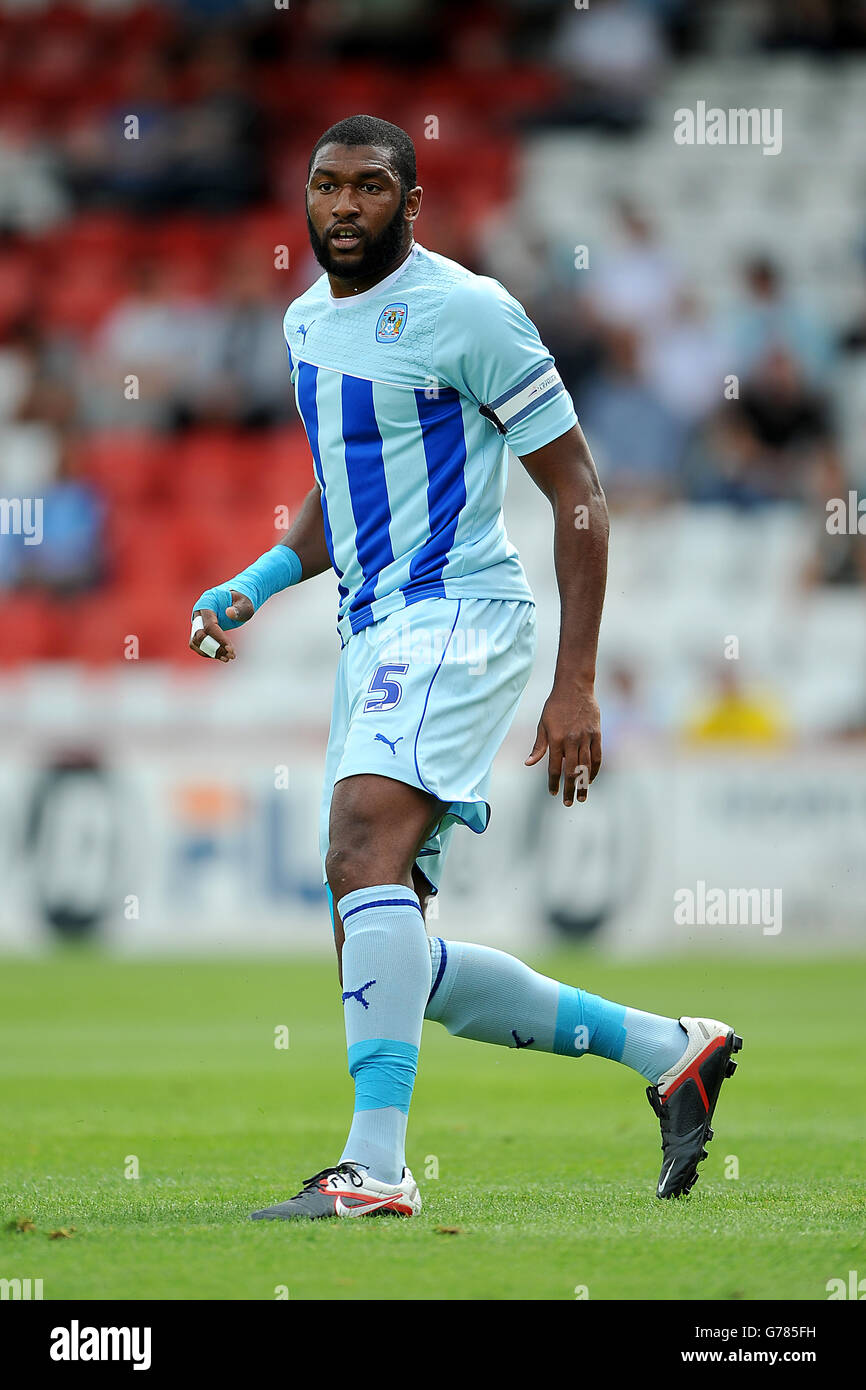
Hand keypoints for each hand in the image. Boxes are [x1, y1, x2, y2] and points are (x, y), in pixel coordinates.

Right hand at [189, 590, 254, 662]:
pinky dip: (209, 652)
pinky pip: (198, 644)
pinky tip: (223, 656)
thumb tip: (229, 613)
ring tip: (228, 658)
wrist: (236, 600)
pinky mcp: (199, 630)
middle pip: (199, 635)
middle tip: (231, 655)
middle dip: (214, 648)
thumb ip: (240, 608)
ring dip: (210, 653)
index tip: (231, 649)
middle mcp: (198, 613)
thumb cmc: (242, 600)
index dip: (219, 639)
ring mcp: (197, 622)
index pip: (209, 625)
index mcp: (207, 602)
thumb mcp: (245, 603)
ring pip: (195, 642)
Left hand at [525, 685, 601, 804]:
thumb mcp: (542, 725)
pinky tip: (591, 779)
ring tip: (582, 797)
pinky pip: (597, 756)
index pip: (555, 767)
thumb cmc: (555, 706)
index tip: (553, 793)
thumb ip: (538, 746)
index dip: (554, 782)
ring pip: (586, 766)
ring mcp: (586, 737)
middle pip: (571, 771)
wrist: (574, 687)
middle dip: (569, 789)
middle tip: (568, 803)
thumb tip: (528, 763)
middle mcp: (571, 740)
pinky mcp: (597, 734)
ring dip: (583, 784)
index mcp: (555, 738)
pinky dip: (595, 769)